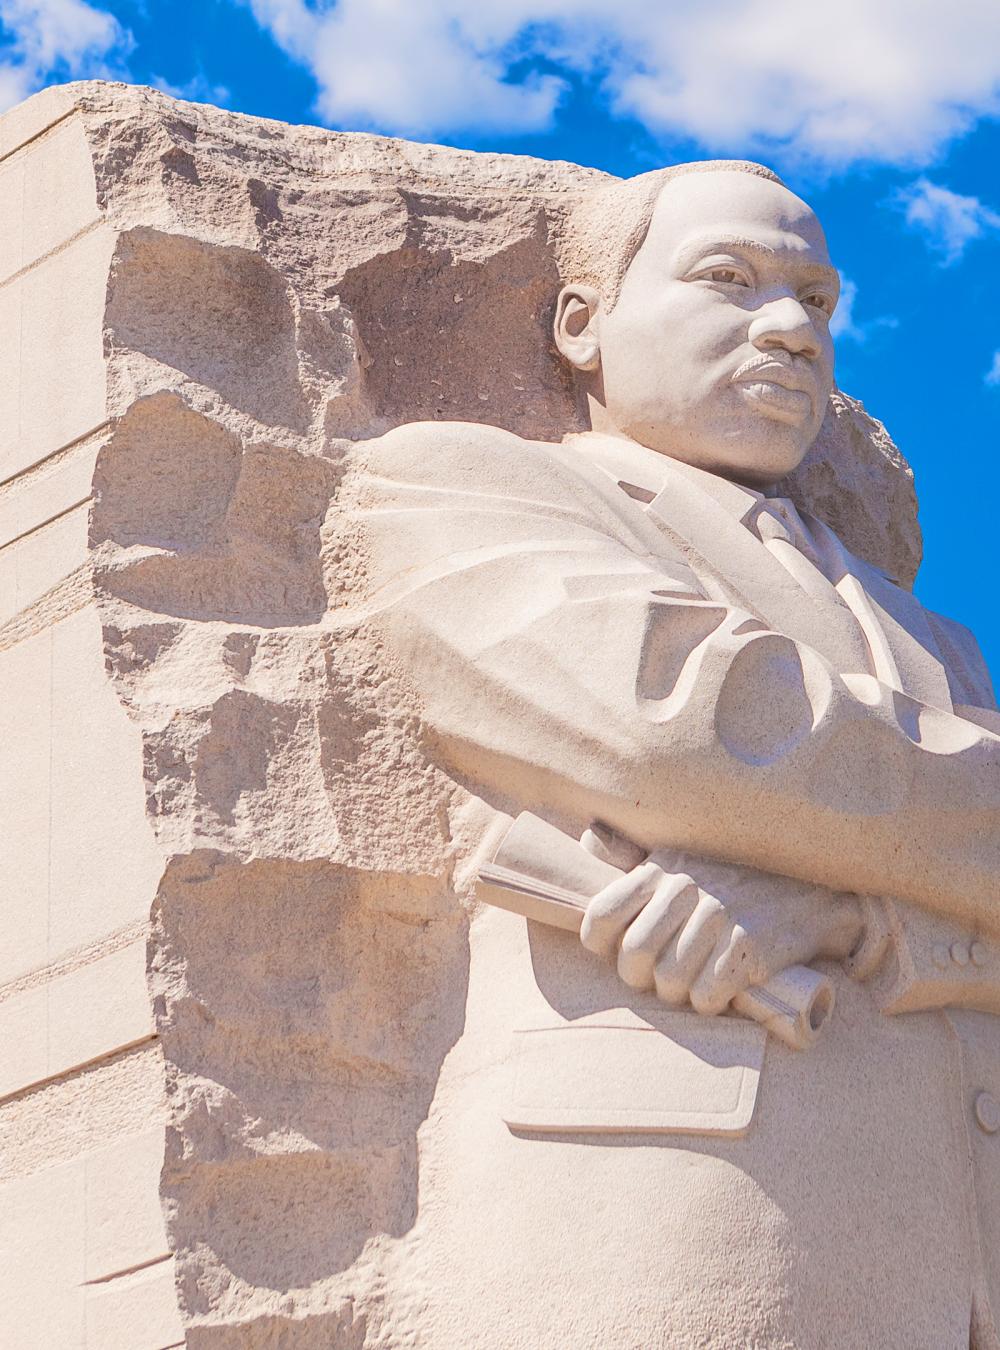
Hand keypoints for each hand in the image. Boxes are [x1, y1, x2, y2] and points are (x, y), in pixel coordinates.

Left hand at [580, 851, 862, 1014]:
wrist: (807, 891)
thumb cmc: (730, 880)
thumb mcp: (679, 855)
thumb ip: (631, 854)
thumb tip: (588, 839)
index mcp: (658, 869)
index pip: (600, 917)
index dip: (602, 947)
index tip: (620, 952)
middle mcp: (684, 888)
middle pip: (633, 958)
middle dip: (642, 980)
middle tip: (662, 976)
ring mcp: (717, 916)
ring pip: (668, 982)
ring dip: (678, 994)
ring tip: (693, 982)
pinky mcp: (749, 946)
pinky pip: (706, 996)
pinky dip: (709, 1003)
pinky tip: (720, 988)